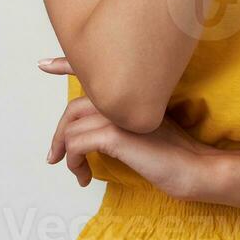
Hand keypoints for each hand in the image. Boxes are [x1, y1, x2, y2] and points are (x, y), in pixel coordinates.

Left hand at [38, 56, 219, 200]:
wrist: (195, 168)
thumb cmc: (172, 153)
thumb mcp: (142, 131)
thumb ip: (120, 122)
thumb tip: (92, 136)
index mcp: (130, 91)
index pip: (91, 71)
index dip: (65, 64)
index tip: (44, 64)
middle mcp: (123, 95)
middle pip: (74, 107)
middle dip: (58, 134)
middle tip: (54, 157)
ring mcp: (119, 112)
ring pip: (71, 126)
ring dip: (66, 154)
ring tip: (79, 173)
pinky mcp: (117, 133)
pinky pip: (76, 143)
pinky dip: (73, 162)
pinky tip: (85, 176)